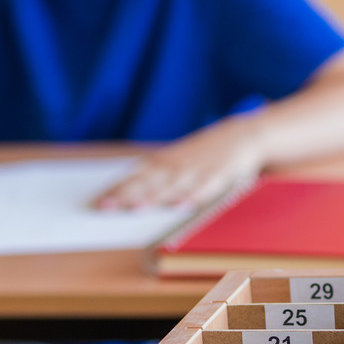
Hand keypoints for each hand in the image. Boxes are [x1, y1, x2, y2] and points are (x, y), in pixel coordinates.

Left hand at [95, 119, 263, 209]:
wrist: (246, 134)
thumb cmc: (208, 151)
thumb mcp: (181, 156)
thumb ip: (158, 170)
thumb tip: (128, 185)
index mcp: (167, 161)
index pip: (137, 175)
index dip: (118, 187)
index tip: (98, 200)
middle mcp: (179, 165)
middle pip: (149, 182)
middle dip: (126, 195)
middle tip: (105, 207)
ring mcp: (199, 170)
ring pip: (172, 186)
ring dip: (154, 198)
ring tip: (136, 209)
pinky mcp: (219, 176)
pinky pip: (204, 189)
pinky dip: (192, 198)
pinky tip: (180, 208)